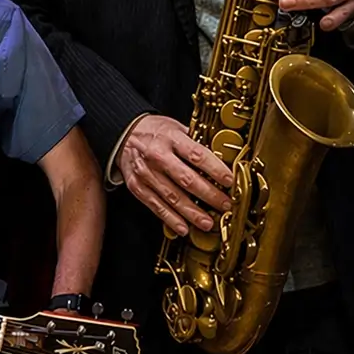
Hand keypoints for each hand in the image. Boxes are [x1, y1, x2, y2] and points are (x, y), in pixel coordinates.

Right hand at [117, 115, 232, 236]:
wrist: (124, 134)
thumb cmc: (155, 131)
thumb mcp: (176, 126)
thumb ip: (196, 141)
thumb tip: (221, 155)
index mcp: (171, 138)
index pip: (197, 155)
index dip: (215, 169)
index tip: (229, 180)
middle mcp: (158, 156)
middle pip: (187, 179)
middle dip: (209, 195)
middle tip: (224, 204)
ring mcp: (147, 173)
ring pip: (172, 197)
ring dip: (192, 213)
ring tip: (207, 222)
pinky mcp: (137, 187)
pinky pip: (156, 206)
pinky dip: (170, 219)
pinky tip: (183, 227)